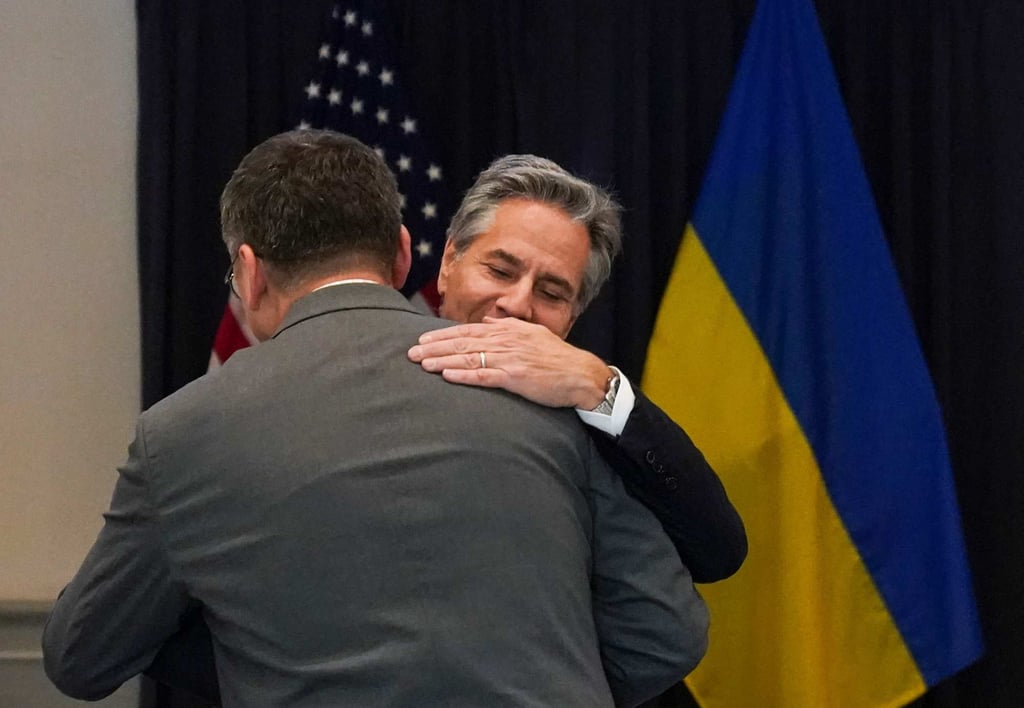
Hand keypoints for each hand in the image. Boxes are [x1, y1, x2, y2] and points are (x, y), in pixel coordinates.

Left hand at [408, 316, 611, 408]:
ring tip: (422, 365)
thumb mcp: (532, 334)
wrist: (580, 374)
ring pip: (468, 358)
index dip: (442, 335)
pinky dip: (464, 375)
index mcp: (507, 331)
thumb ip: (508, 328)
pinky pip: (484, 376)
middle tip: (411, 353)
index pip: (468, 331)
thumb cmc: (557, 357)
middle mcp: (505, 341)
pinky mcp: (515, 377)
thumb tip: (488, 324)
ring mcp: (509, 359)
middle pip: (462, 343)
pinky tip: (447, 376)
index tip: (422, 340)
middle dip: (434, 348)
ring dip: (442, 361)